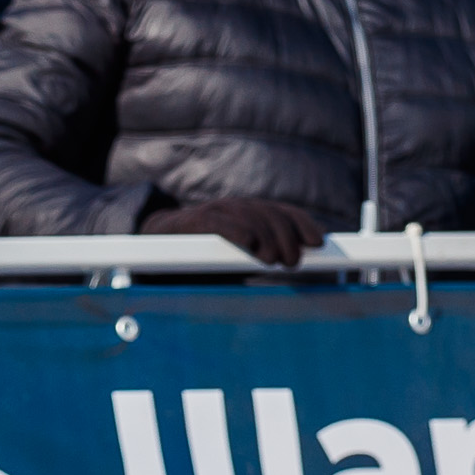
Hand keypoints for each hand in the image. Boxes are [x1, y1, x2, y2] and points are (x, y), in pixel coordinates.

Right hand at [140, 195, 322, 267]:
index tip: (318, 243)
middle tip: (293, 262)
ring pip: (250, 217)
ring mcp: (216, 211)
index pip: (283, 212)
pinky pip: (220, 222)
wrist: (156, 245)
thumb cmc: (202, 258)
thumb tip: (293, 267)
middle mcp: (237, 207)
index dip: (303, 224)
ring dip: (267, 238)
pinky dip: (237, 230)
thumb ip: (260, 260)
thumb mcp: (236, 259)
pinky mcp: (195, 221)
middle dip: (287, 238)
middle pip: (271, 215)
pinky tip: (250, 243)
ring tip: (275, 260)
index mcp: (251, 214)